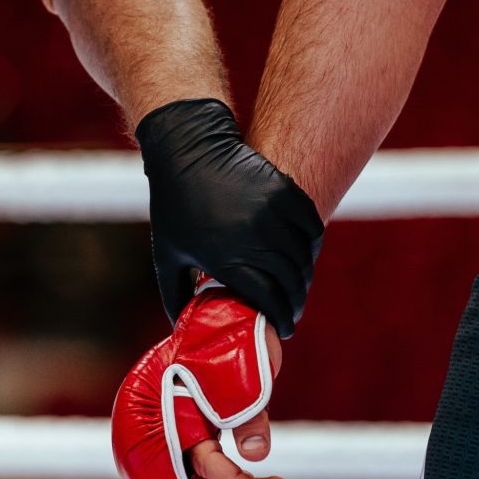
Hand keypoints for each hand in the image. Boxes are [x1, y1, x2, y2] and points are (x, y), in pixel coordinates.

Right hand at [112, 280, 286, 478]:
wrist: (226, 309)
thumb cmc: (229, 336)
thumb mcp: (243, 374)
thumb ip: (248, 416)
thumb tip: (255, 454)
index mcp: (179, 414)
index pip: (208, 465)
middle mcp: (180, 424)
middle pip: (209, 477)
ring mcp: (192, 423)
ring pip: (214, 471)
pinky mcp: (207, 421)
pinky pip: (219, 457)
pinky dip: (242, 470)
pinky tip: (268, 476)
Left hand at [135, 99, 323, 337]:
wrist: (187, 150)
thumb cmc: (173, 206)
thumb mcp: (167, 255)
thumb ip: (175, 296)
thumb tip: (182, 328)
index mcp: (225, 259)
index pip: (267, 300)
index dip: (280, 318)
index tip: (282, 327)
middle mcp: (253, 238)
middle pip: (290, 283)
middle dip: (294, 303)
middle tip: (291, 311)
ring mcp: (272, 213)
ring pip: (304, 258)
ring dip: (304, 277)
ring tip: (297, 287)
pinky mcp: (284, 191)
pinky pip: (312, 228)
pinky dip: (312, 246)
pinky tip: (304, 256)